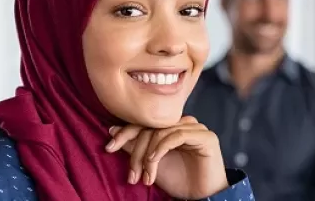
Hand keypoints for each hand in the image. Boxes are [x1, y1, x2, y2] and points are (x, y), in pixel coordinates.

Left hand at [105, 116, 227, 198]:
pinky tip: (154, 161)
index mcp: (170, 126)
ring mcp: (195, 128)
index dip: (124, 133)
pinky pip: (178, 135)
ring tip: (146, 177)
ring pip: (161, 132)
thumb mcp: (150, 163)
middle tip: (132, 176)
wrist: (201, 196)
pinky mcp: (206, 137)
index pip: (143, 122)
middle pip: (150, 127)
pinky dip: (162, 148)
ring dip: (148, 156)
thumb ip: (135, 147)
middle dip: (136, 153)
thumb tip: (112, 131)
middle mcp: (182, 123)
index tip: (108, 148)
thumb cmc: (178, 180)